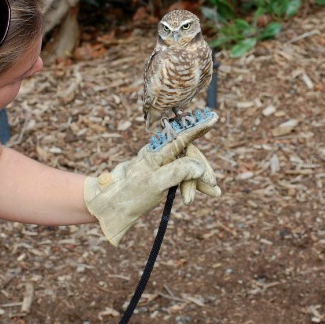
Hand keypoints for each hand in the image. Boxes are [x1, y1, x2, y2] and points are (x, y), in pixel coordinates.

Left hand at [83, 112, 219, 245]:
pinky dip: (193, 184)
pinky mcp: (161, 176)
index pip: (182, 137)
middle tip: (213, 188)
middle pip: (189, 154)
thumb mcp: (154, 184)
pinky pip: (182, 176)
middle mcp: (160, 155)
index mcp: (158, 153)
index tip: (213, 118)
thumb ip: (176, 172)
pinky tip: (204, 191)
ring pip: (187, 167)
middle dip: (202, 170)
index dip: (198, 128)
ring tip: (214, 193)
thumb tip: (198, 166)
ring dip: (200, 179)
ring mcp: (161, 165)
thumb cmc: (130, 194)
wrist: (110, 205)